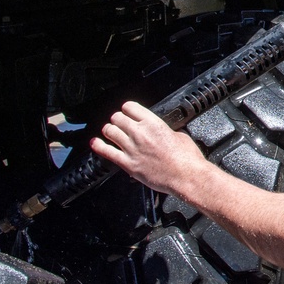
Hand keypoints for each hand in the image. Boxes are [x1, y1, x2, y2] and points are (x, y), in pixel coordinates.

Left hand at [90, 101, 206, 195]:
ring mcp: (132, 148)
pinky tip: (96, 143)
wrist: (187, 176)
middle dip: (118, 119)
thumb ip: (167, 131)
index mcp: (154, 123)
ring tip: (110, 132)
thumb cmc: (187, 159)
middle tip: (119, 123)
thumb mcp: (180, 135)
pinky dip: (99, 146)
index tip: (128, 112)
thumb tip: (164, 132)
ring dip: (109, 130)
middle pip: (117, 117)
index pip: (130, 107)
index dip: (127, 109)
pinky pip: (107, 152)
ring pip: (110, 131)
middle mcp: (140, 133)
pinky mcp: (128, 164)